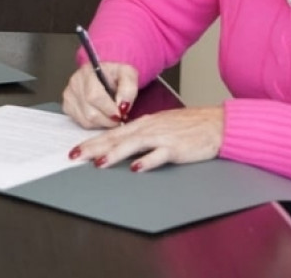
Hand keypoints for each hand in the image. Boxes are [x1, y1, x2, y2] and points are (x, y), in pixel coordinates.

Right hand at [61, 62, 139, 127]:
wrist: (106, 75)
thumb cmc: (116, 75)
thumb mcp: (128, 74)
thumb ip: (129, 88)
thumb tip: (122, 105)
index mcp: (88, 71)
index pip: (94, 96)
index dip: (108, 109)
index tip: (121, 114)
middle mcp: (75, 82)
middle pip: (90, 112)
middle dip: (108, 119)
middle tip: (119, 117)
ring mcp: (69, 95)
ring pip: (86, 120)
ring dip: (102, 122)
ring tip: (111, 115)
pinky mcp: (67, 106)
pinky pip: (82, 123)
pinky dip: (95, 124)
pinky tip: (101, 115)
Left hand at [67, 106, 224, 172]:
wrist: (216, 124)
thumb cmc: (190, 126)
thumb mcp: (161, 125)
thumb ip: (142, 134)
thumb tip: (122, 144)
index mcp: (144, 123)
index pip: (112, 133)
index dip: (92, 141)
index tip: (76, 149)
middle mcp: (149, 128)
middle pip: (116, 138)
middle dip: (93, 147)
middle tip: (75, 155)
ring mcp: (162, 137)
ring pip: (133, 144)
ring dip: (114, 153)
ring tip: (98, 162)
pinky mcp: (176, 148)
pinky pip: (159, 155)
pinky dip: (147, 161)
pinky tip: (136, 168)